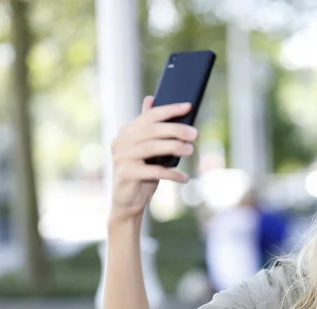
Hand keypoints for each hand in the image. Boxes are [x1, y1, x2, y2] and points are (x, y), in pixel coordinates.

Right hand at [109, 96, 197, 221]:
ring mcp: (122, 158)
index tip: (189, 106)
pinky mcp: (127, 174)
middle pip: (152, 130)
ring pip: (152, 148)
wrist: (128, 202)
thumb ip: (149, 128)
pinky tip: (184, 178)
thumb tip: (150, 98)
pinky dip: (172, 174)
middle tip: (195, 134)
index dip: (170, 110)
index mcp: (126, 132)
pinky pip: (154, 171)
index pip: (150, 116)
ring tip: (191, 151)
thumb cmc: (142, 173)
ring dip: (175, 148)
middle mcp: (121, 142)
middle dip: (176, 130)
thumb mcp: (147, 149)